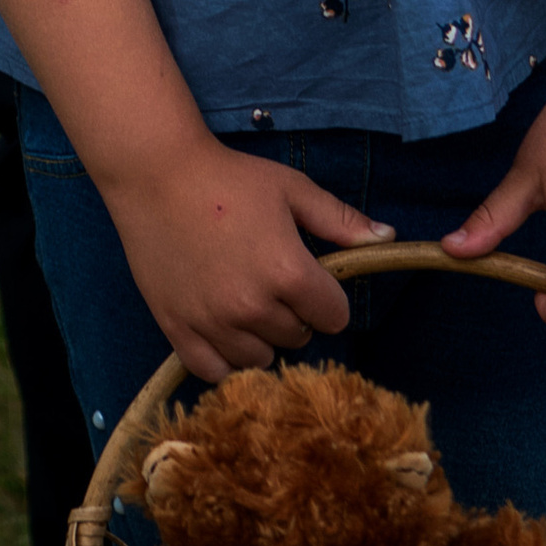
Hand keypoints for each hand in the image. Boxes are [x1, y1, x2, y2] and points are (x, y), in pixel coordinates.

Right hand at [102, 135, 394, 385]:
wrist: (156, 173)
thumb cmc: (230, 178)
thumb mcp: (291, 188)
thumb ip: (341, 221)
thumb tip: (389, 238)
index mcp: (289, 274)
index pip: (334, 317)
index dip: (325, 296)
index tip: (307, 276)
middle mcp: (254, 308)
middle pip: (297, 338)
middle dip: (292, 312)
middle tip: (267, 276)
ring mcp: (214, 324)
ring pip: (260, 359)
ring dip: (259, 335)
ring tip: (242, 297)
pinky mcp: (178, 331)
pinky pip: (216, 372)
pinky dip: (223, 356)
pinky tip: (220, 325)